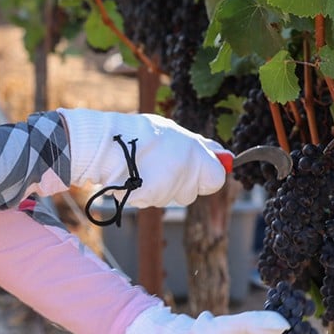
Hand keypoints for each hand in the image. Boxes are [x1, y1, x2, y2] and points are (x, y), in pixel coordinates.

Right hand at [58, 108, 226, 207]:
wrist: (106, 142)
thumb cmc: (141, 133)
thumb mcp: (175, 131)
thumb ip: (201, 146)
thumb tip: (226, 156)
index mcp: (195, 154)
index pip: (216, 180)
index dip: (206, 176)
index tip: (196, 170)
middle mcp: (184, 173)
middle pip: (190, 194)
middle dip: (179, 184)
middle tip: (161, 166)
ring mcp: (165, 189)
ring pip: (169, 198)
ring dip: (159, 188)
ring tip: (143, 167)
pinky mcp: (147, 200)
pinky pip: (150, 201)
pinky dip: (142, 193)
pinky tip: (133, 177)